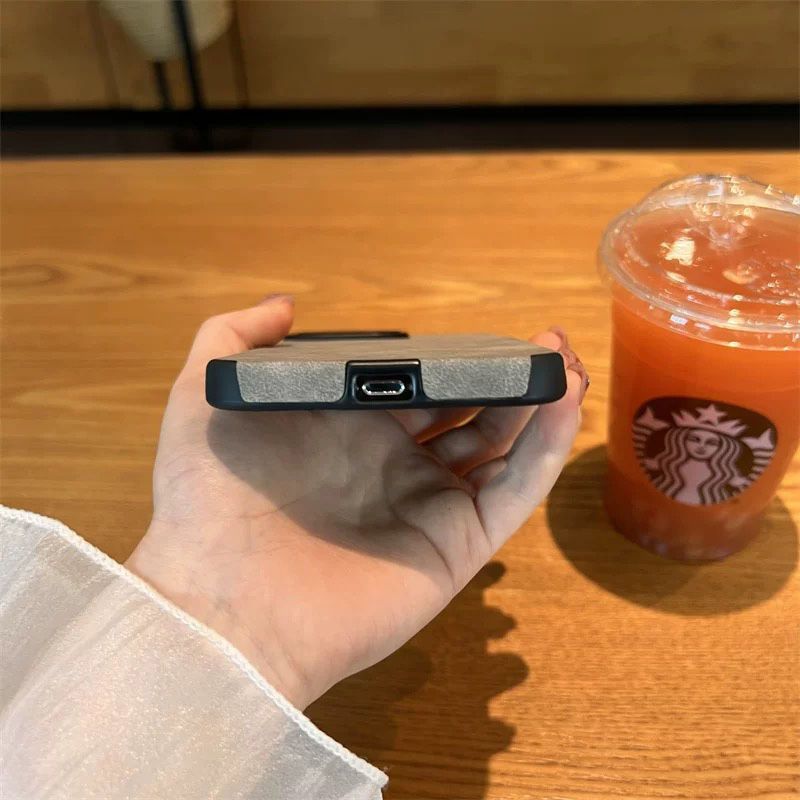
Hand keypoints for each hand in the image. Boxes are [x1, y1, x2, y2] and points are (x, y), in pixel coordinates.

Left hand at [127, 296, 586, 707]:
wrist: (221, 605)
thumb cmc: (207, 499)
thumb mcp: (201, 397)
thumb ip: (232, 338)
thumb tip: (286, 305)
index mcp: (352, 431)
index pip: (421, 390)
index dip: (456, 361)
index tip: (488, 332)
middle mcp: (398, 466)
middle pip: (472, 416)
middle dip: (510, 379)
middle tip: (544, 344)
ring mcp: (430, 506)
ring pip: (503, 450)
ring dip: (539, 405)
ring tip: (565, 362)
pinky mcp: (457, 545)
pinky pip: (514, 492)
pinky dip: (546, 448)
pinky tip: (564, 401)